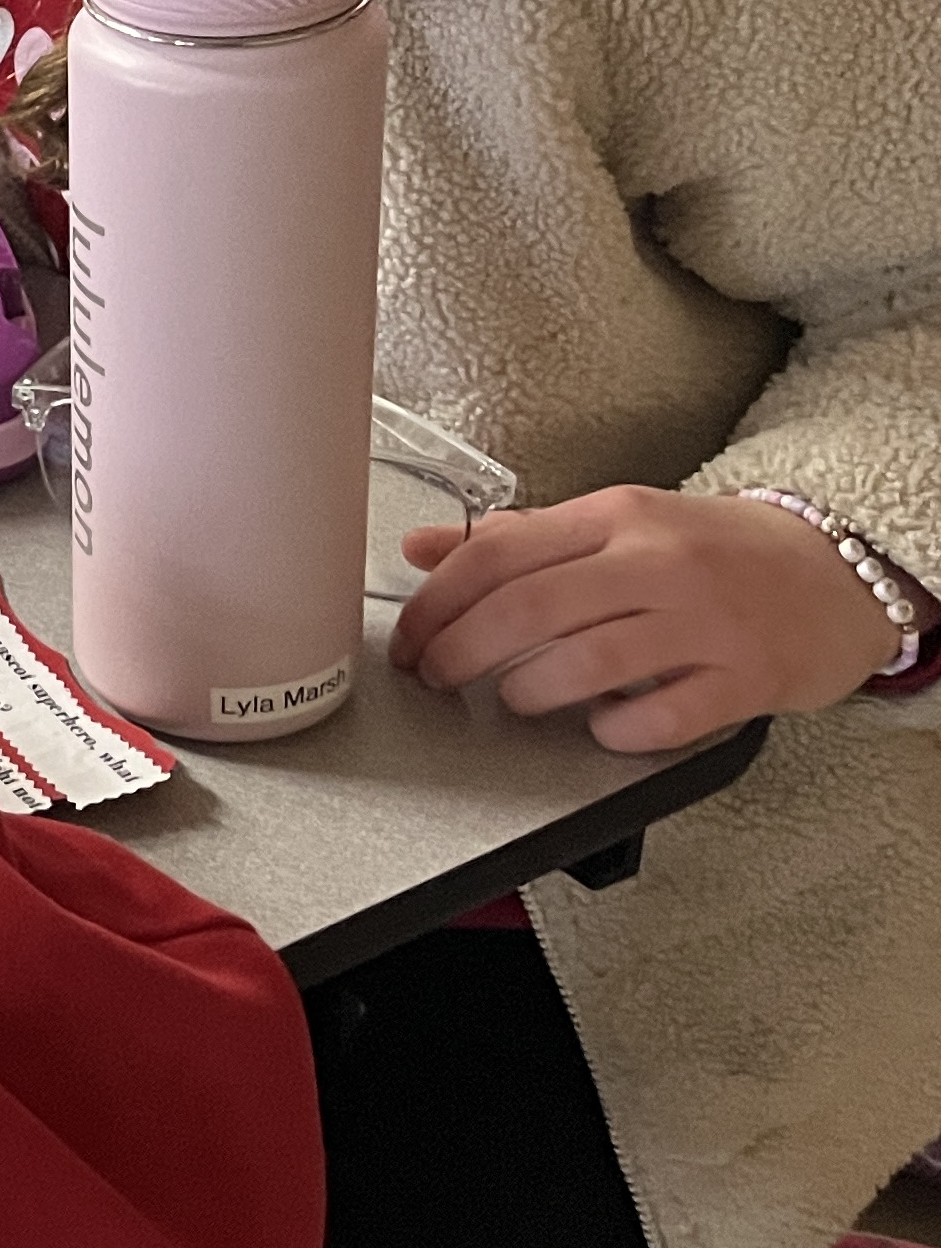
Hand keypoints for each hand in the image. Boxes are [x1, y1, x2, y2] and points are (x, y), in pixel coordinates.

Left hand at [391, 486, 903, 750]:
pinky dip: (615, 731)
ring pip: (586, 663)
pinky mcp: (747, 679)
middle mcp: (657, 562)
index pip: (496, 555)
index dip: (433, 605)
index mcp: (615, 517)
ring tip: (515, 698)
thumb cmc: (714, 552)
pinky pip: (662, 717)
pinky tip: (601, 727)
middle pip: (526, 610)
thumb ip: (520, 540)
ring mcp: (706, 621)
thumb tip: (420, 548)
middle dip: (459, 653)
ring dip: (528, 690)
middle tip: (437, 678)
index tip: (407, 640)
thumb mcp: (616, 523)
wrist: (840, 569)